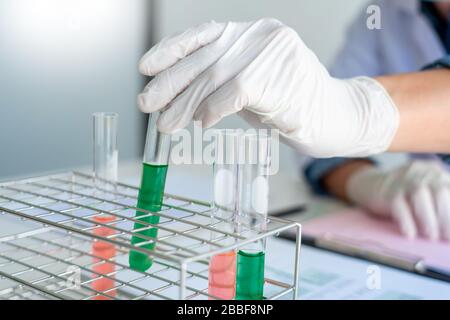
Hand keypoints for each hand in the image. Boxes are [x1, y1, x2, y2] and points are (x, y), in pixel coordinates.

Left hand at [138, 18, 398, 156]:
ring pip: (215, 77)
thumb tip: (178, 97)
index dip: (172, 50)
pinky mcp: (282, 77)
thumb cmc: (290, 104)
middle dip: (171, 84)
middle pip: (205, 59)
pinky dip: (214, 109)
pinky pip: (235, 93)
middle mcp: (261, 35)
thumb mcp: (249, 86)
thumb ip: (219, 83)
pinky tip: (203, 123)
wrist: (336, 117)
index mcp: (251, 32)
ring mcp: (274, 53)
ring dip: (186, 104)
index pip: (203, 35)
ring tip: (166, 123)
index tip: (146, 67)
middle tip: (146, 104)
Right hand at [347, 160, 449, 239]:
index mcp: (435, 172)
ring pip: (419, 194)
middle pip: (440, 190)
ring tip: (432, 237)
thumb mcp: (427, 192)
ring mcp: (402, 180)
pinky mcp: (386, 192)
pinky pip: (398, 205)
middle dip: (446, 215)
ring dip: (429, 218)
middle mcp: (420, 173)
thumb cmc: (406, 195)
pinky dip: (406, 221)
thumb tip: (448, 230)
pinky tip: (410, 234)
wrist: (370, 185)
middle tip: (446, 237)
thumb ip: (441, 204)